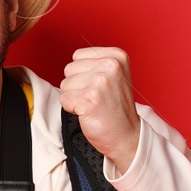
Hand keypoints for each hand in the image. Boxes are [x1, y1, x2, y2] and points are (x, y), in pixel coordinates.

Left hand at [60, 47, 140, 174]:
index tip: (99, 85)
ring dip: (75, 97)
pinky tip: (88, 112)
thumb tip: (71, 63)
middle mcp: (109, 66)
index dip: (83, 73)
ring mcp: (99, 82)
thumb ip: (95, 63)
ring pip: (65, 84)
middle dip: (77, 85)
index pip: (78, 56)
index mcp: (116, 56)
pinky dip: (72, 108)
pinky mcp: (89, 99)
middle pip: (69, 69)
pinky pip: (64, 99)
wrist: (126, 135)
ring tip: (93, 104)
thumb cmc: (117, 107)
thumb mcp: (114, 75)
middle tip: (96, 96)